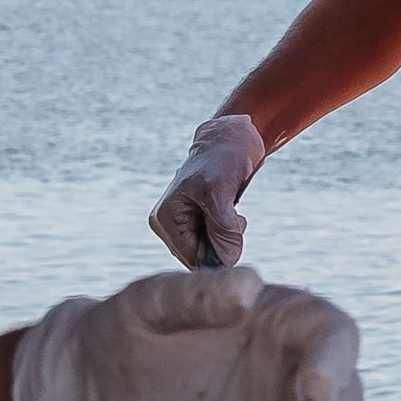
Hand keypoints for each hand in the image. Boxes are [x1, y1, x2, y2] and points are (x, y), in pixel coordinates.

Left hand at [13, 265, 363, 400]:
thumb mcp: (148, 304)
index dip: (334, 365)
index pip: (335, 336)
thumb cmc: (124, 332)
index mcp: (283, 317)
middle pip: (343, 400)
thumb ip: (197, 293)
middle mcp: (297, 367)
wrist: (95, 395)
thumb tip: (250, 285)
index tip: (312, 395)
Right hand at [150, 112, 269, 267]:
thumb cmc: (223, 159)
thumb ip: (222, 228)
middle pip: (199, 256)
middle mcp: (167, 224)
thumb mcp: (221, 193)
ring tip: (233, 212)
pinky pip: (214, 241)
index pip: (191, 257)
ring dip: (227, 237)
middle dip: (221, 243)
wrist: (232, 139)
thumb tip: (226, 260)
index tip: (234, 231)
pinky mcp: (196, 221)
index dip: (216, 253)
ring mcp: (181, 223)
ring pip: (209, 249)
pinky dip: (228, 232)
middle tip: (234, 219)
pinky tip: (232, 213)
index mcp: (165, 217)